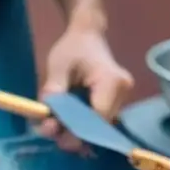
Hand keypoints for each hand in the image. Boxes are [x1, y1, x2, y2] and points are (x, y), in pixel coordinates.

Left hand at [36, 22, 133, 151]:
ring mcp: (120, 98)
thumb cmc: (72, 47)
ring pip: (97, 126)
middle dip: (72, 133)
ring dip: (75, 130)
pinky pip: (96, 121)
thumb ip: (53, 91)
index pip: (97, 117)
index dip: (76, 130)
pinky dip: (79, 124)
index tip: (55, 134)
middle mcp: (122, 92)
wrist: (87, 35)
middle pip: (98, 125)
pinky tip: (63, 122)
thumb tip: (47, 117)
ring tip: (52, 125)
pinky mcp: (114, 103)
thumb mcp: (57, 66)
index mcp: (111, 81)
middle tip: (48, 130)